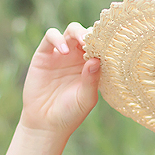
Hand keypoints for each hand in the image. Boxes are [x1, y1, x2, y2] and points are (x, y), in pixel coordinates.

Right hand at [19, 22, 100, 138]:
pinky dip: (58, 39)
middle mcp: (77, 57)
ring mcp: (60, 54)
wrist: (45, 124)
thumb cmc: (70, 113)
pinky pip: (50, 37)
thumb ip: (91, 80)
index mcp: (92, 66)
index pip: (101, 46)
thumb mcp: (85, 99)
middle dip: (93, 34)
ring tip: (82, 42)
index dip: (105, 43)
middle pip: (87, 34)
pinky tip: (64, 51)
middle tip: (95, 40)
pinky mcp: (43, 55)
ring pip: (71, 31)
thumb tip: (97, 60)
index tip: (110, 45)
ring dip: (78, 32)